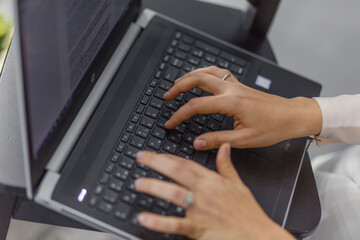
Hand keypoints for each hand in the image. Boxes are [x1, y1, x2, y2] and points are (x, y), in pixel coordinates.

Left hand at [134, 144, 294, 239]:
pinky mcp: (198, 228)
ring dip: (154, 187)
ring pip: (174, 194)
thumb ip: (226, 165)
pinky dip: (158, 221)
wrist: (258, 235)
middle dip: (156, 163)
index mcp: (213, 180)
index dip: (169, 157)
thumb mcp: (238, 184)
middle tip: (140, 157)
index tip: (156, 154)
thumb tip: (223, 146)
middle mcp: (205, 192)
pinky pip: (175, 224)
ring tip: (138, 183)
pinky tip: (144, 217)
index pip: (187, 164)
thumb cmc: (248, 212)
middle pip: (177, 172)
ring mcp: (200, 209)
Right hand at [163, 66, 321, 149]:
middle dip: (178, 86)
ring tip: (178, 84)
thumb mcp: (244, 139)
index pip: (196, 106)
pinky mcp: (239, 85)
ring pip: (206, 71)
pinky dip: (205, 72)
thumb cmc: (274, 127)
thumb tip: (197, 143)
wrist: (292, 116)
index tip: (170, 123)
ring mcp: (235, 84)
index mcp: (231, 103)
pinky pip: (218, 72)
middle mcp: (231, 89)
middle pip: (197, 79)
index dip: (179, 115)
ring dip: (189, 76)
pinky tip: (201, 77)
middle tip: (167, 96)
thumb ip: (217, 140)